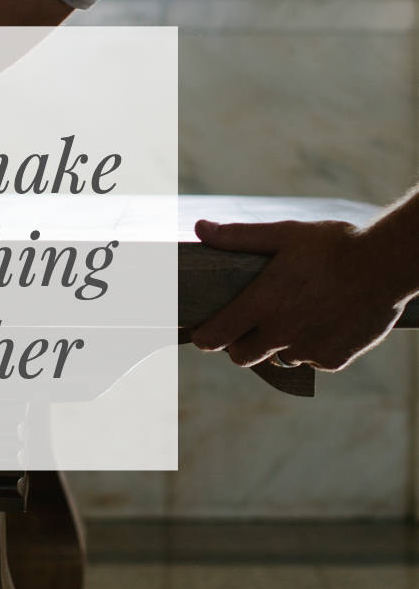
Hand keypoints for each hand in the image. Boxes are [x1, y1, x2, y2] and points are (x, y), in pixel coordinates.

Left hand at [191, 218, 409, 371]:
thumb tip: (201, 228)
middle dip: (240, 344)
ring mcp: (309, 350)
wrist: (386, 264)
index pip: (215, 337)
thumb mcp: (284, 234)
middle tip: (251, 323)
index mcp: (262, 303)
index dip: (205, 337)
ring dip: (280, 343)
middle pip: (241, 357)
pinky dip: (313, 346)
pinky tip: (325, 320)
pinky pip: (312, 360)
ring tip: (297, 314)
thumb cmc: (333, 245)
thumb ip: (238, 237)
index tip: (204, 332)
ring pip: (279, 358)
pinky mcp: (334, 359)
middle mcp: (282, 333)